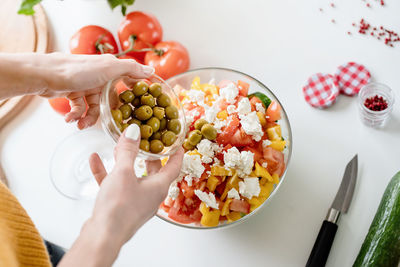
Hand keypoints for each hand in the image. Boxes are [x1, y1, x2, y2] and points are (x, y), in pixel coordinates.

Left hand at [39, 53, 153, 128]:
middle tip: (109, 124)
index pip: (128, 81)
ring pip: (94, 108)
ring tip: (81, 125)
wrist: (44, 74)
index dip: (134, 95)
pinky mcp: (73, 93)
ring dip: (88, 119)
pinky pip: (80, 109)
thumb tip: (151, 71)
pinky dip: (76, 116)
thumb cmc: (76, 70)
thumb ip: (131, 70)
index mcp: (110, 69)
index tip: (139, 109)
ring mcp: (86, 85)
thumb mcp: (109, 68)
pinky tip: (70, 120)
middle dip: (108, 114)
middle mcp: (100, 76)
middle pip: (111, 100)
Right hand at [88, 124, 183, 244]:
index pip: (174, 166)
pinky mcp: (120, 207)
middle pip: (154, 171)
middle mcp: (150, 195)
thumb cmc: (119, 208)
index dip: (176, 152)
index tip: (176, 141)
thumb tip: (133, 132)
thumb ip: (128, 151)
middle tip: (145, 141)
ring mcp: (135, 202)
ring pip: (132, 177)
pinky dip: (107, 172)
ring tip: (117, 147)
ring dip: (124, 161)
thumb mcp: (123, 173)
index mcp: (159, 186)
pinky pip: (116, 185)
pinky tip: (95, 160)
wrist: (102, 237)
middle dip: (148, 155)